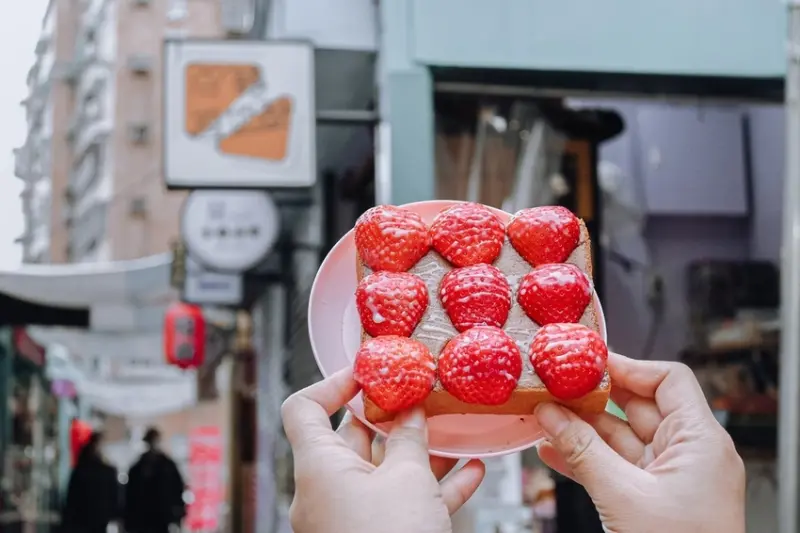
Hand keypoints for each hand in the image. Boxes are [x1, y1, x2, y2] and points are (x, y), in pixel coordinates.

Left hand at [281, 369, 485, 532]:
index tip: (369, 373)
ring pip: (383, 472)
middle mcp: (326, 491)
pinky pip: (401, 503)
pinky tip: (470, 472)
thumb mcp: (408, 478)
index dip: (333, 384)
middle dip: (391, 417)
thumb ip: (410, 439)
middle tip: (421, 398)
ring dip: (418, 452)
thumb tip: (412, 413)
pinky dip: (431, 487)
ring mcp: (348, 518)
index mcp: (318, 467)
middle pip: (352, 438)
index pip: (304, 409)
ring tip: (451, 432)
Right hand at [534, 352, 745, 532]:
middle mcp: (689, 454)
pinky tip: (553, 453)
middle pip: (638, 406)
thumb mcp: (624, 497)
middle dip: (592, 398)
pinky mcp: (653, 499)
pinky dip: (587, 459)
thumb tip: (551, 415)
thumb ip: (584, 451)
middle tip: (555, 388)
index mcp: (701, 442)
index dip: (627, 365)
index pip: (668, 380)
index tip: (587, 362)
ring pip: (621, 438)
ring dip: (582, 430)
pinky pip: (616, 467)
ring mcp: (670, 478)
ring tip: (544, 419)